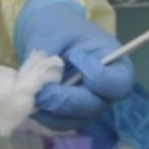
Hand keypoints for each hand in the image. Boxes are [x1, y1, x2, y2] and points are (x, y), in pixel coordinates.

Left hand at [14, 0, 133, 127]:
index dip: (97, 77)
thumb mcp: (54, 31)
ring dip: (49, 110)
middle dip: (63, 99)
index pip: (118, 84)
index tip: (75, 56)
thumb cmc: (58, 25)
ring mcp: (88, 105)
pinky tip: (29, 98)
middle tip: (40, 87)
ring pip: (73, 119)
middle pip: (92, 106)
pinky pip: (58, 123)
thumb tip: (39, 83)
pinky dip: (42, 114)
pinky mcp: (70, 114)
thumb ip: (48, 55)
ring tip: (32, 90)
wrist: (48, 33)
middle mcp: (105, 90)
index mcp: (114, 63)